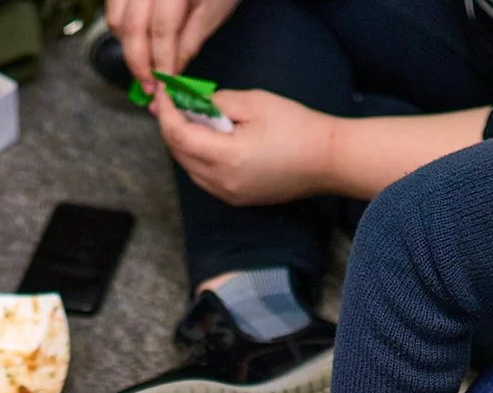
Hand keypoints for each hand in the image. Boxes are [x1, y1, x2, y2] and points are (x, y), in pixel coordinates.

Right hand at [103, 0, 241, 85]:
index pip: (162, 29)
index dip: (161, 61)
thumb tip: (170, 75)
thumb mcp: (212, 13)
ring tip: (143, 66)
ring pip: (116, 19)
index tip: (162, 87)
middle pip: (133, 26)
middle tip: (148, 86)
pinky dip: (121, 30)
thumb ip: (188, 44)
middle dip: (139, 62)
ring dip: (127, 47)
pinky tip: (137, 43)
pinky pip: (114, 9)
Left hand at [155, 87, 339, 206]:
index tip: (164, 94)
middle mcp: (222, 182)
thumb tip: (195, 103)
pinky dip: (197, 157)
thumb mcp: (254, 103)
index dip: (166, 112)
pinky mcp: (237, 199)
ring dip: (182, 143)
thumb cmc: (297, 128)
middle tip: (169, 103)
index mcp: (226, 157)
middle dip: (170, 126)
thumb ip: (218, 102)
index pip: (178, 135)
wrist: (327, 159)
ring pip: (188, 168)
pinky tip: (205, 139)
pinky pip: (204, 178)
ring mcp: (229, 194)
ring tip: (185, 118)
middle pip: (179, 153)